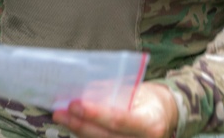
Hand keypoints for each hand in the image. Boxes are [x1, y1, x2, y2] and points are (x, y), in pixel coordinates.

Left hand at [51, 82, 177, 137]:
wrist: (163, 115)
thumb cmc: (148, 99)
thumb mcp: (135, 90)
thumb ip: (112, 93)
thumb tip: (81, 90)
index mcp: (150, 122)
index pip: (119, 120)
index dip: (95, 114)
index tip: (74, 104)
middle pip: (105, 136)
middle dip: (79, 124)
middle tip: (60, 112)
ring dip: (78, 131)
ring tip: (62, 118)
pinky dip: (85, 135)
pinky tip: (74, 125)